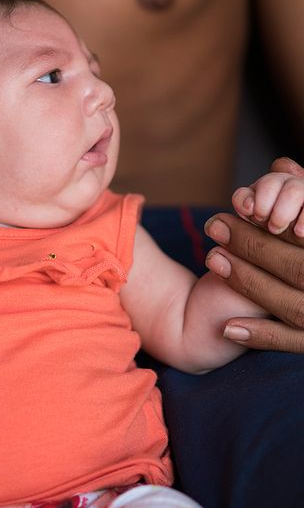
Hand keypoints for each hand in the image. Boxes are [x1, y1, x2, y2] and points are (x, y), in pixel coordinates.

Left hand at [205, 157, 303, 352]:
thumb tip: (281, 163)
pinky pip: (294, 344)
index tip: (238, 206)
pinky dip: (262, 336)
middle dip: (254, 245)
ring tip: (212, 257)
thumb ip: (301, 193)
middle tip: (214, 225)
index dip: (277, 223)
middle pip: (300, 269)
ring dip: (250, 283)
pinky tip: (226, 328)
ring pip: (294, 306)